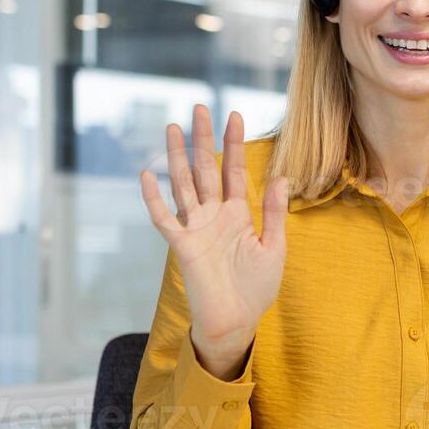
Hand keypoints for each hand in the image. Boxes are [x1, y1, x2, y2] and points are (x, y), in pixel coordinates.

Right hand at [139, 104, 288, 376]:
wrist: (238, 321)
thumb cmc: (255, 289)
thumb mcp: (274, 247)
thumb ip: (274, 213)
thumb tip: (281, 177)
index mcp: (237, 215)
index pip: (234, 171)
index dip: (234, 145)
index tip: (236, 115)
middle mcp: (214, 216)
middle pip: (206, 169)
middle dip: (203, 139)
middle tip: (200, 107)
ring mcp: (196, 229)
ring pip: (184, 185)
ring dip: (178, 157)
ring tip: (172, 127)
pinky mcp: (183, 246)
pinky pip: (165, 219)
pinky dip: (154, 199)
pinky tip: (147, 175)